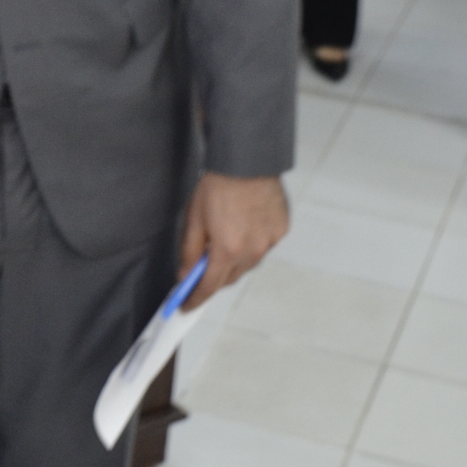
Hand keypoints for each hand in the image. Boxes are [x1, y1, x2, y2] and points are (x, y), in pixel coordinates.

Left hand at [177, 172, 288, 307]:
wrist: (248, 161)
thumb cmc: (218, 186)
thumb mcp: (194, 219)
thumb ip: (190, 252)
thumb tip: (186, 274)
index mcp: (228, 249)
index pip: (210, 286)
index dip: (196, 298)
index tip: (186, 305)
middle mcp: (253, 251)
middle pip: (230, 278)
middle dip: (214, 279)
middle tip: (199, 272)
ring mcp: (269, 242)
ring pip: (248, 265)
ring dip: (233, 262)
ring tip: (222, 243)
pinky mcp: (281, 231)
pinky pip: (262, 248)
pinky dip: (250, 246)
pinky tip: (242, 230)